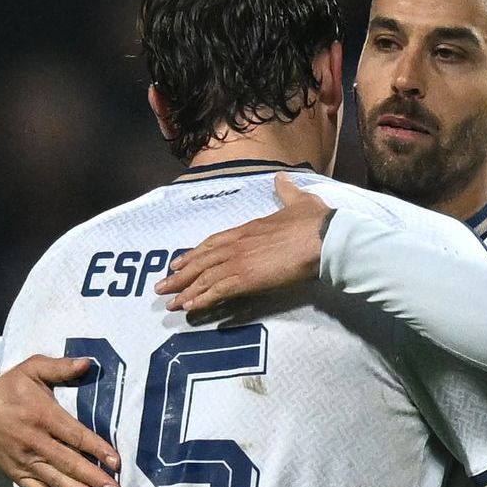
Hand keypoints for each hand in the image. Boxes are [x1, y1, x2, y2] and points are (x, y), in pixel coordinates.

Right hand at [0, 355, 123, 486]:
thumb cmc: (9, 388)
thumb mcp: (32, 368)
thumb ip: (59, 367)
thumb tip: (88, 362)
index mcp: (43, 416)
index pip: (75, 436)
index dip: (97, 449)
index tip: (116, 461)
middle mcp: (35, 441)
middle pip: (69, 462)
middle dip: (93, 478)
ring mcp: (25, 460)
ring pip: (55, 479)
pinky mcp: (16, 472)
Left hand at [158, 173, 333, 318]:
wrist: (323, 238)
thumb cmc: (315, 222)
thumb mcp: (299, 200)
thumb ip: (287, 192)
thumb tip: (281, 179)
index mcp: (248, 229)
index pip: (213, 242)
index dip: (194, 253)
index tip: (179, 262)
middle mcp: (238, 245)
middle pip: (202, 261)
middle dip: (181, 274)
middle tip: (163, 286)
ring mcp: (240, 262)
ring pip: (204, 277)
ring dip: (185, 291)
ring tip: (170, 303)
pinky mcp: (246, 280)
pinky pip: (217, 291)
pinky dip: (201, 300)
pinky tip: (189, 307)